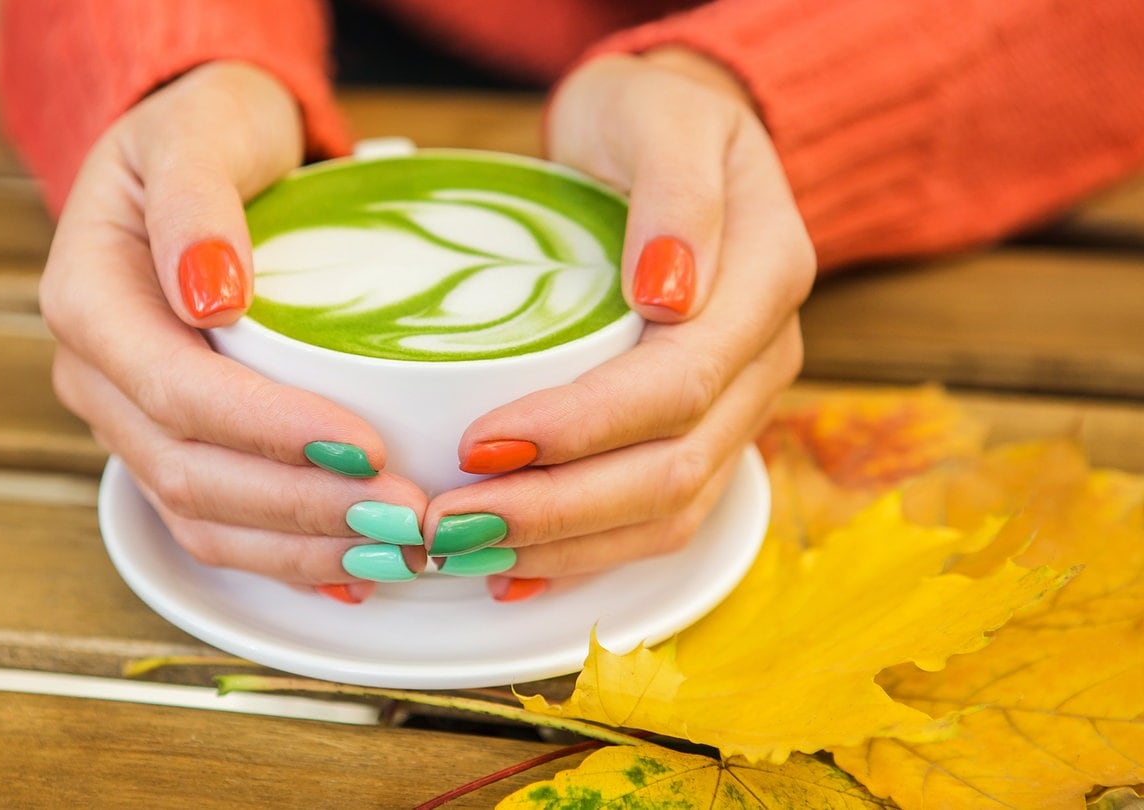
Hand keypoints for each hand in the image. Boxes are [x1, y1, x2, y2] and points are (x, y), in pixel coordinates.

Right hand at [42, 62, 426, 600]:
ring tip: (396, 552)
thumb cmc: (206, 132)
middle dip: (302, 506)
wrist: (199, 158)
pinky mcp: (171, 445)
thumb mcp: (200, 131)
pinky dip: (284, 556)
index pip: (176, 389)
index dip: (269, 431)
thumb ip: (200, 200)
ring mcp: (129, 419)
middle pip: (190, 471)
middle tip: (407, 516)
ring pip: (202, 516)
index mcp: (88, 299)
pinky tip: (352, 576)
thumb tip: (212, 291)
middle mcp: (97, 375)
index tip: (366, 444)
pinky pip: (216, 522)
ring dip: (301, 548)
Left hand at [427, 49, 814, 598]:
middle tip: (451, 522)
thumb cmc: (650, 118)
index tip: (482, 442)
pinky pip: (661, 512)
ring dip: (565, 546)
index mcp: (767, 278)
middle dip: (557, 510)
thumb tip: (667, 293)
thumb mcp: (661, 118)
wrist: (670, 138)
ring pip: (670, 509)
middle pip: (674, 466)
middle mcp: (764, 356)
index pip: (680, 381)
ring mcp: (740, 402)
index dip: (583, 426)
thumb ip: (675, 195)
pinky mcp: (703, 429)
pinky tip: (519, 571)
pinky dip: (588, 550)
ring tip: (467, 556)